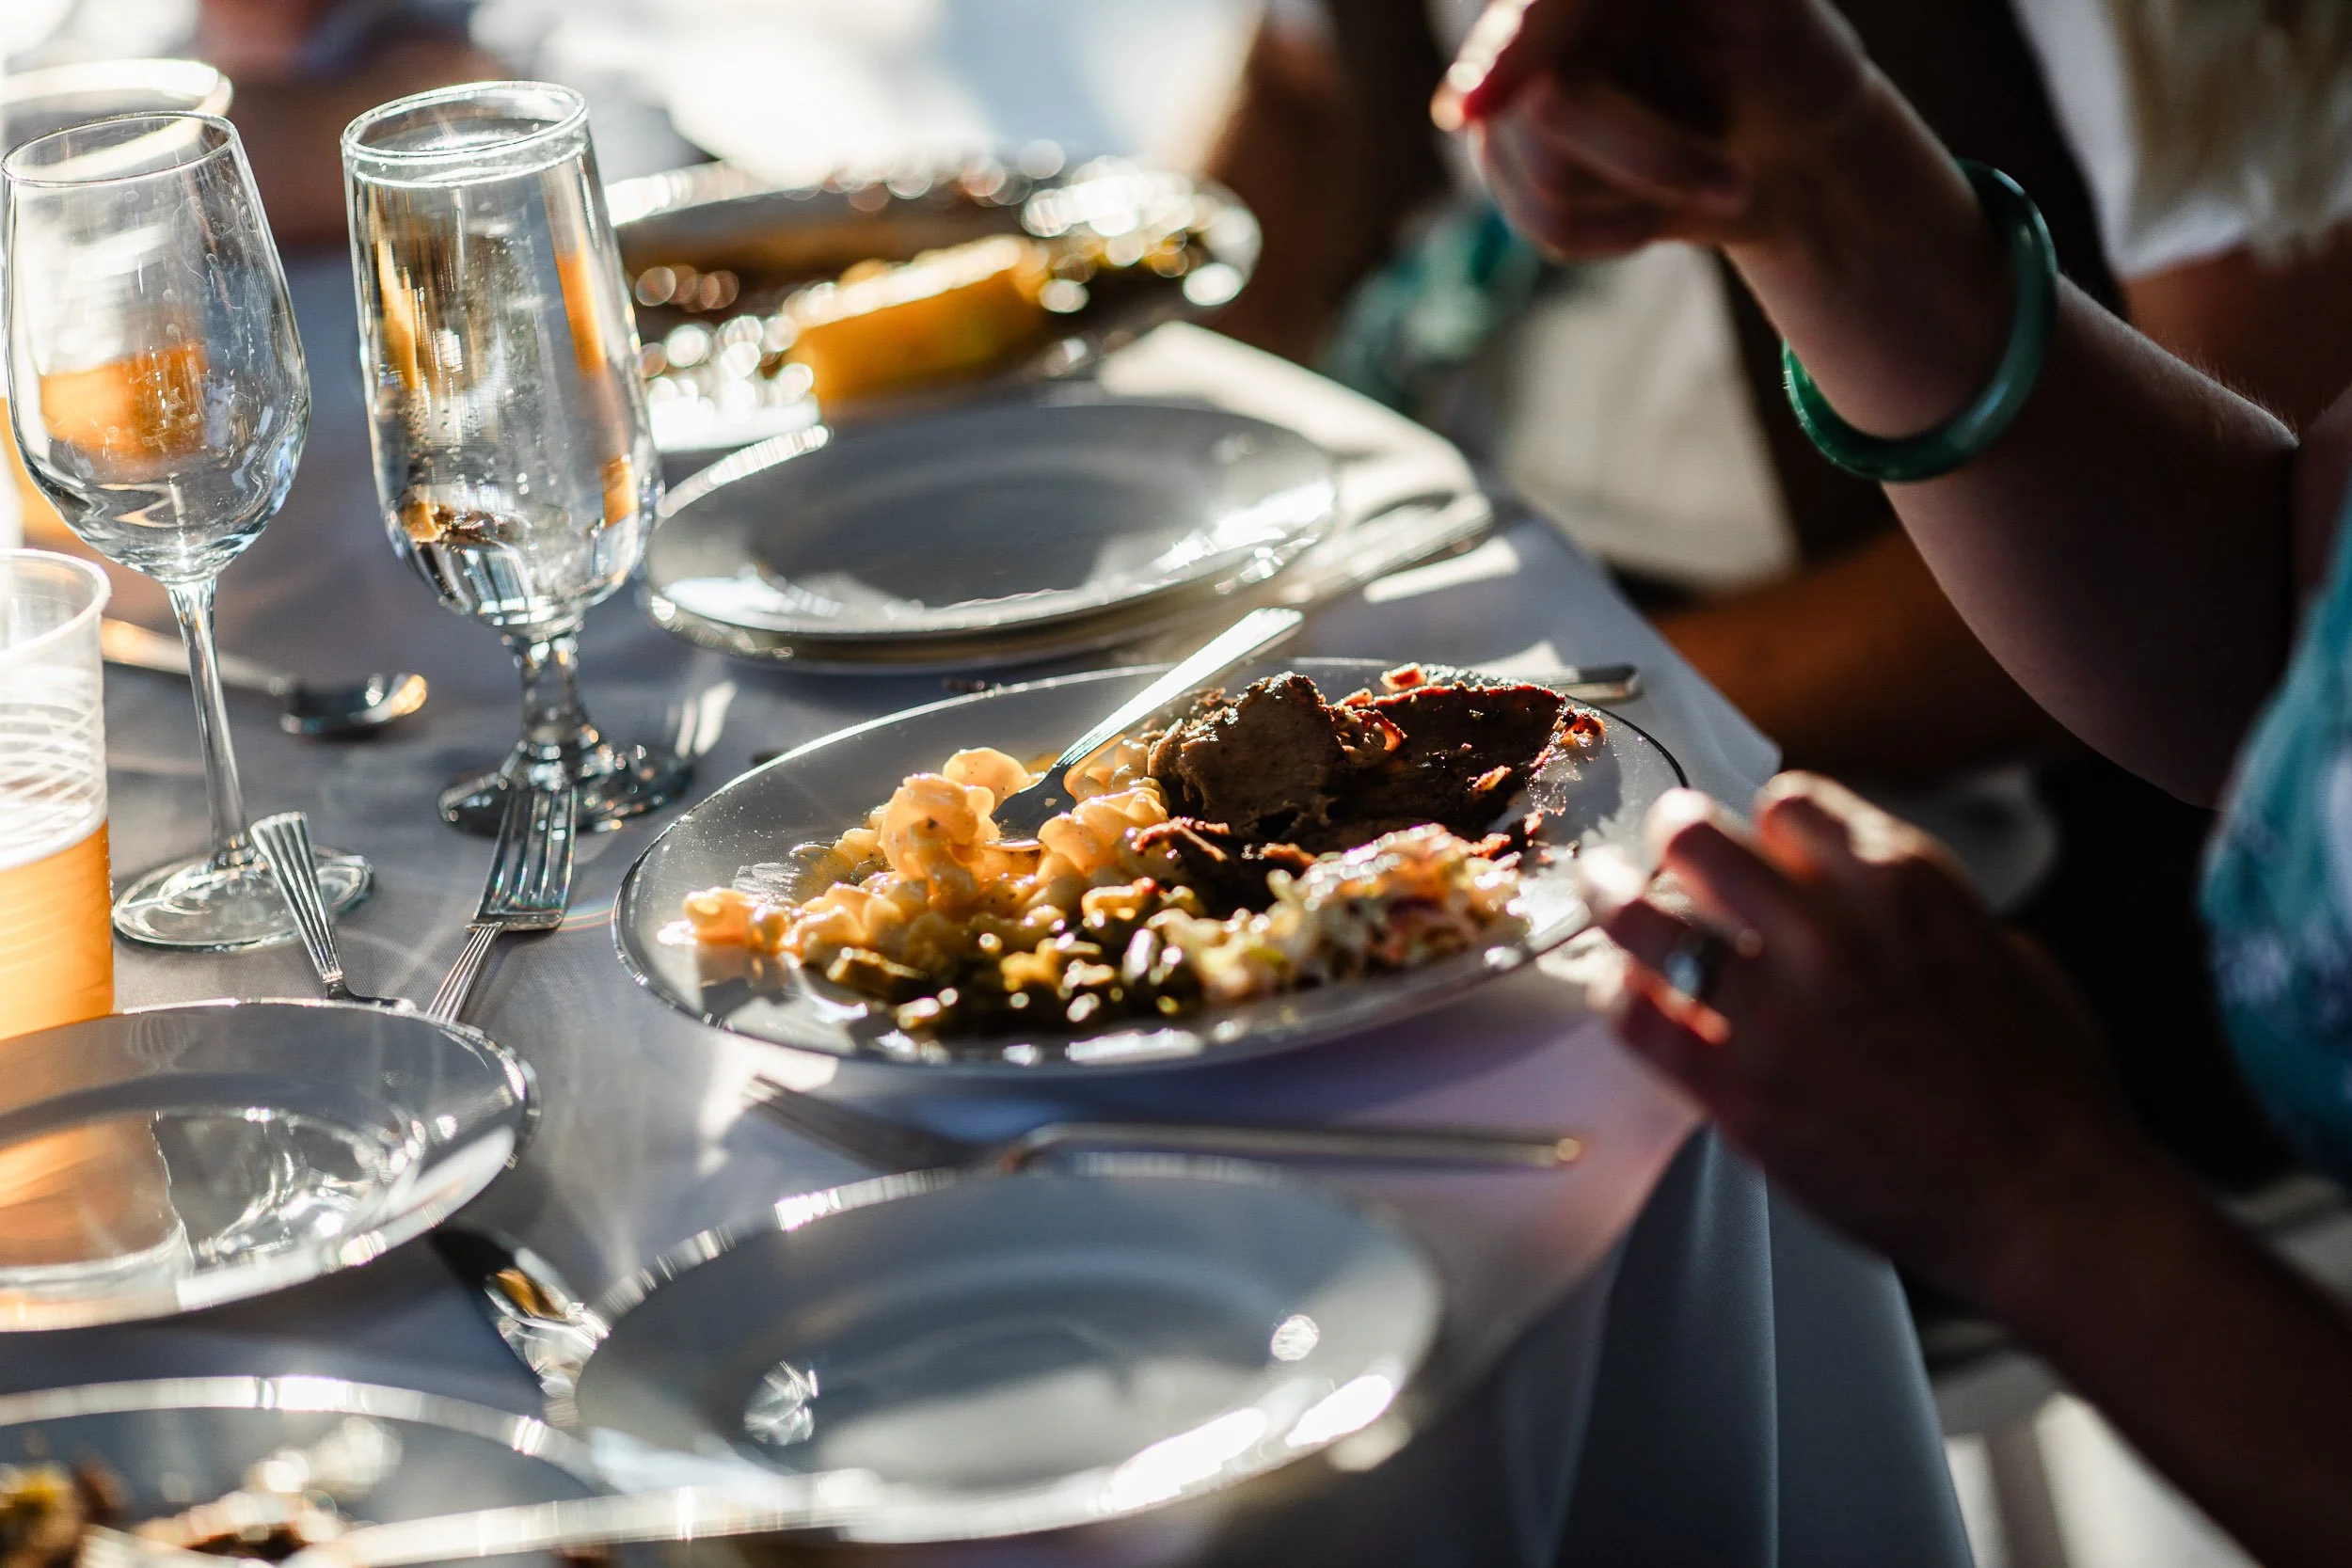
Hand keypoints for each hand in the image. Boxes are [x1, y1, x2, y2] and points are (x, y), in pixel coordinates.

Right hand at [1431, 0, 1875, 259]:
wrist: (1788, 142)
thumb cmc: (1792, 62)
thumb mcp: (1765, 10)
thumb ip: (1718, 3)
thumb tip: (1575, 63)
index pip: (1541, 11)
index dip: (1510, 52)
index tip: (1471, 108)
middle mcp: (1533, 14)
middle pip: (1546, 106)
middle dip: (1650, 159)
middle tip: (1734, 186)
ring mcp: (1508, 88)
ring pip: (1544, 180)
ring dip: (1644, 199)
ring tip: (1700, 173)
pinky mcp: (1506, 160)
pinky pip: (1542, 222)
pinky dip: (1617, 232)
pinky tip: (1656, 202)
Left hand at [1591, 774, 2156, 1302]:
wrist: (2045, 1202)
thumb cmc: (2046, 1096)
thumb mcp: (2012, 956)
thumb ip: (1931, 914)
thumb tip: (1886, 901)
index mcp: (1903, 884)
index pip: (1791, 805)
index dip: (1764, 823)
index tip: (1754, 838)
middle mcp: (1829, 930)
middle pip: (1700, 840)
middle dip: (1674, 834)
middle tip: (1661, 843)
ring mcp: (1774, 1008)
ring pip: (1648, 919)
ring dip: (1615, 899)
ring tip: (1601, 890)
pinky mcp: (1737, 1086)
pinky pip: (1636, 1017)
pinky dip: (1613, 993)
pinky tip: (1612, 988)